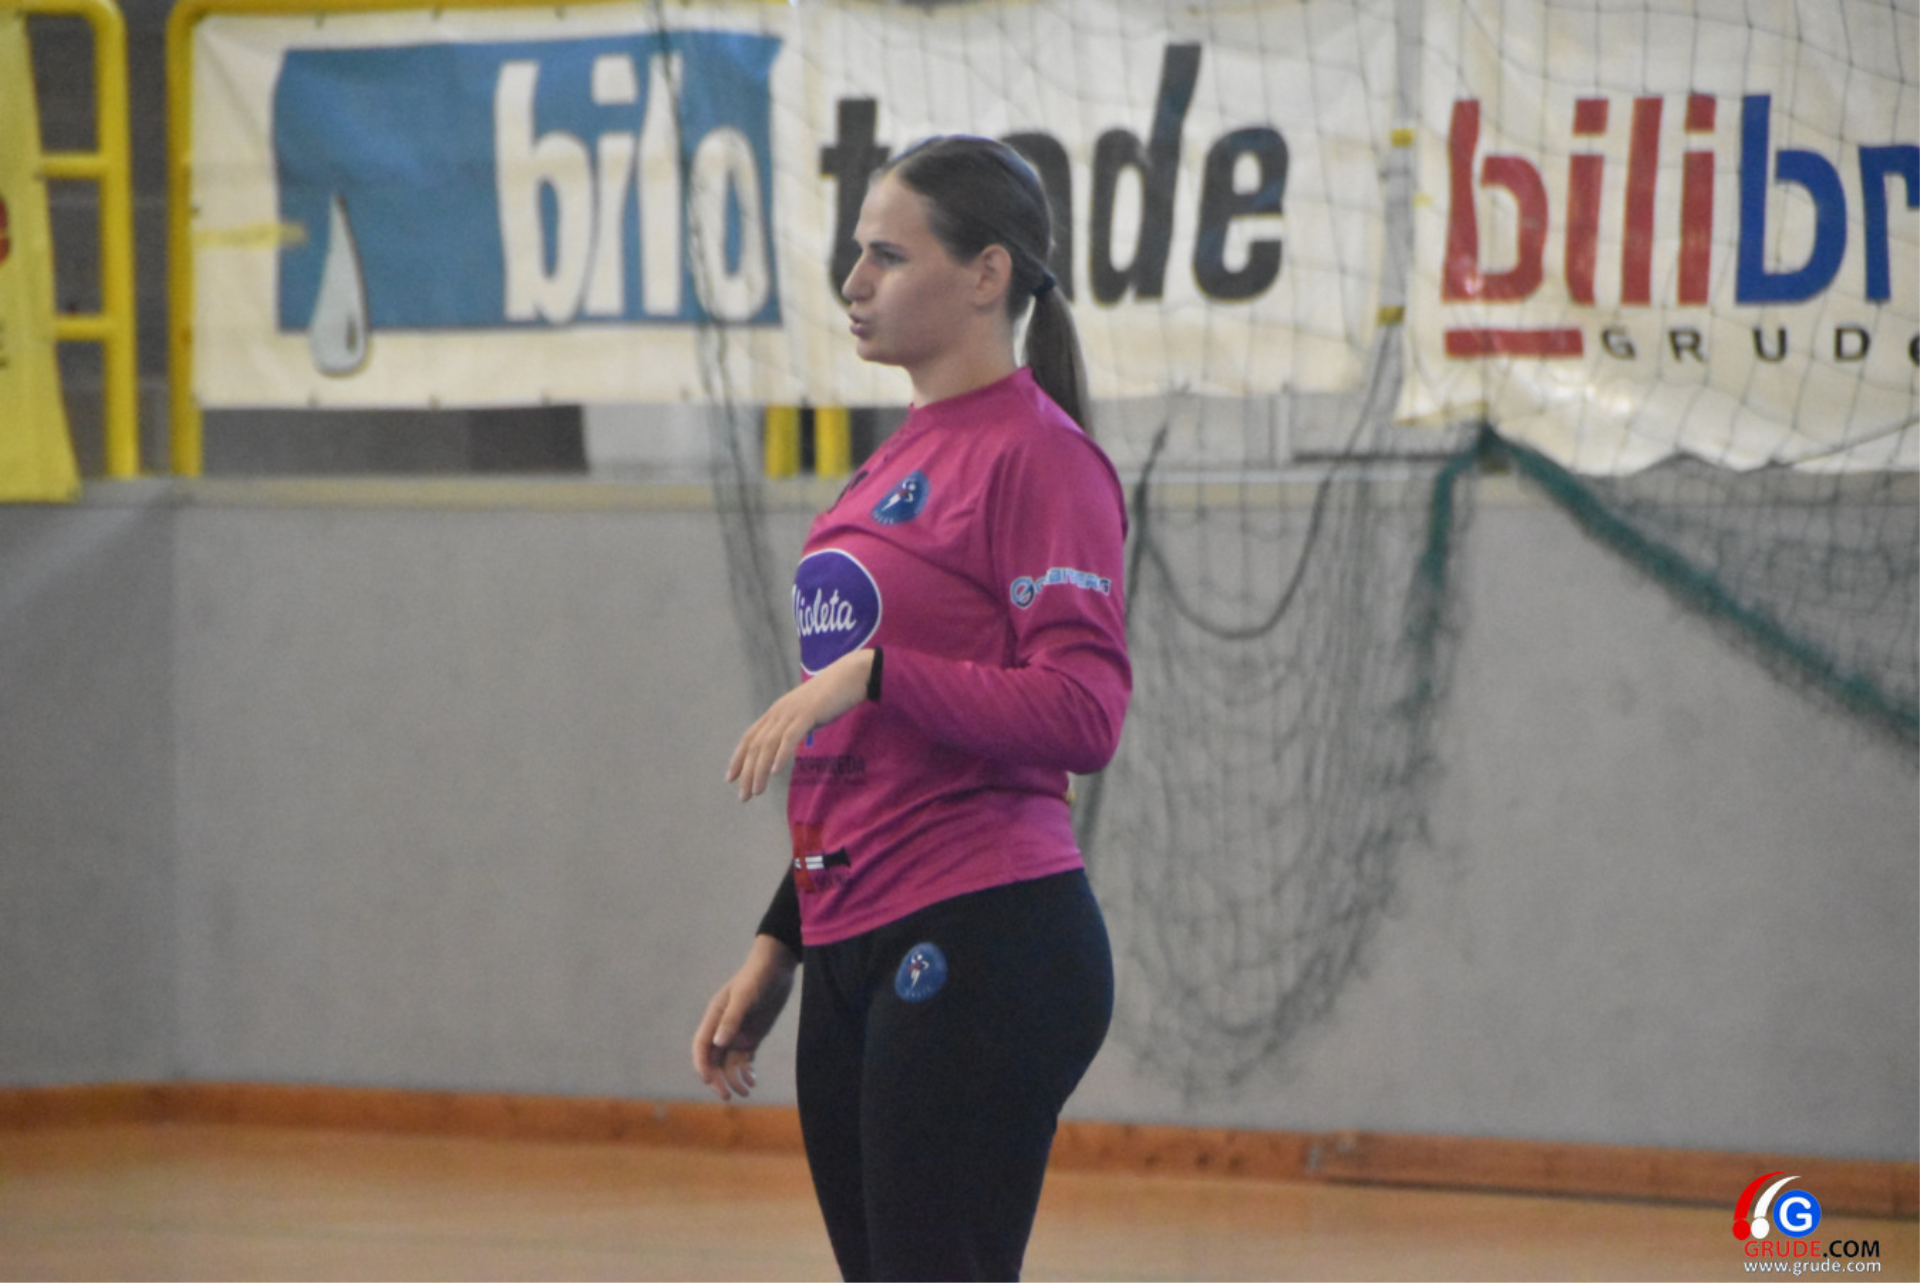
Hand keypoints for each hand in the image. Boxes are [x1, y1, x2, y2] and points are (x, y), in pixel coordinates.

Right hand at [692, 935, 798, 1101]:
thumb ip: (731, 1019)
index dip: (702, 1065)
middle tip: (728, 1096)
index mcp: (714, 1017)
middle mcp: (722, 1028)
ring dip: (734, 1079)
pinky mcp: (752, 1037)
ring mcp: (737, 1034)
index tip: (708, 1080)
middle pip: (713, 1060)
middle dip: (718, 1079)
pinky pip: (744, 1060)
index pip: (701, 1047)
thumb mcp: (745, 997)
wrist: (777, 967)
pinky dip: (746, 1073)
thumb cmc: (757, 977)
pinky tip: (753, 1081)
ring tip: (746, 1091)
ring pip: (729, 1064)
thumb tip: (718, 1043)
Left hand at [726, 649, 873, 801]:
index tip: (731, 778)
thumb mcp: (805, 713)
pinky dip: (781, 754)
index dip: (738, 758)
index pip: (750, 737)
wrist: (850, 676)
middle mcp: (779, 712)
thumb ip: (793, 728)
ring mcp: (792, 713)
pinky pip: (790, 736)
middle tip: (744, 796)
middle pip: (755, 745)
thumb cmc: (830, 697)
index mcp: (776, 712)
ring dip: (760, 770)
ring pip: (768, 744)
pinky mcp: (808, 714)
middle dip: (747, 772)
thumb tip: (786, 746)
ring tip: (757, 791)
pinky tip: (775, 771)